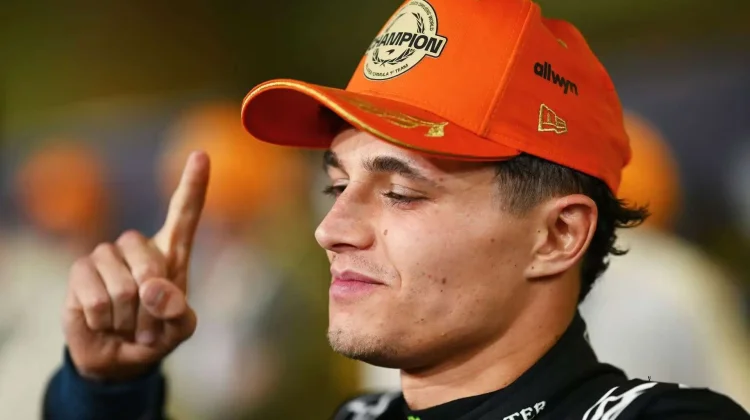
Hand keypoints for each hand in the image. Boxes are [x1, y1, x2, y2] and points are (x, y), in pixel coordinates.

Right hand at [63, 151, 209, 380]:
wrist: (118, 357)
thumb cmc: (156, 333)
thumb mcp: (179, 329)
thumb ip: (178, 313)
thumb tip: (154, 288)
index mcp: (171, 253)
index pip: (184, 213)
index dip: (192, 185)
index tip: (200, 155)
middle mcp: (137, 247)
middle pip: (150, 261)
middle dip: (151, 301)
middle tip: (149, 323)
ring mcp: (106, 256)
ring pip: (121, 284)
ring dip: (128, 316)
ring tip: (127, 323)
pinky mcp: (80, 272)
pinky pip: (96, 298)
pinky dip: (104, 320)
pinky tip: (104, 322)